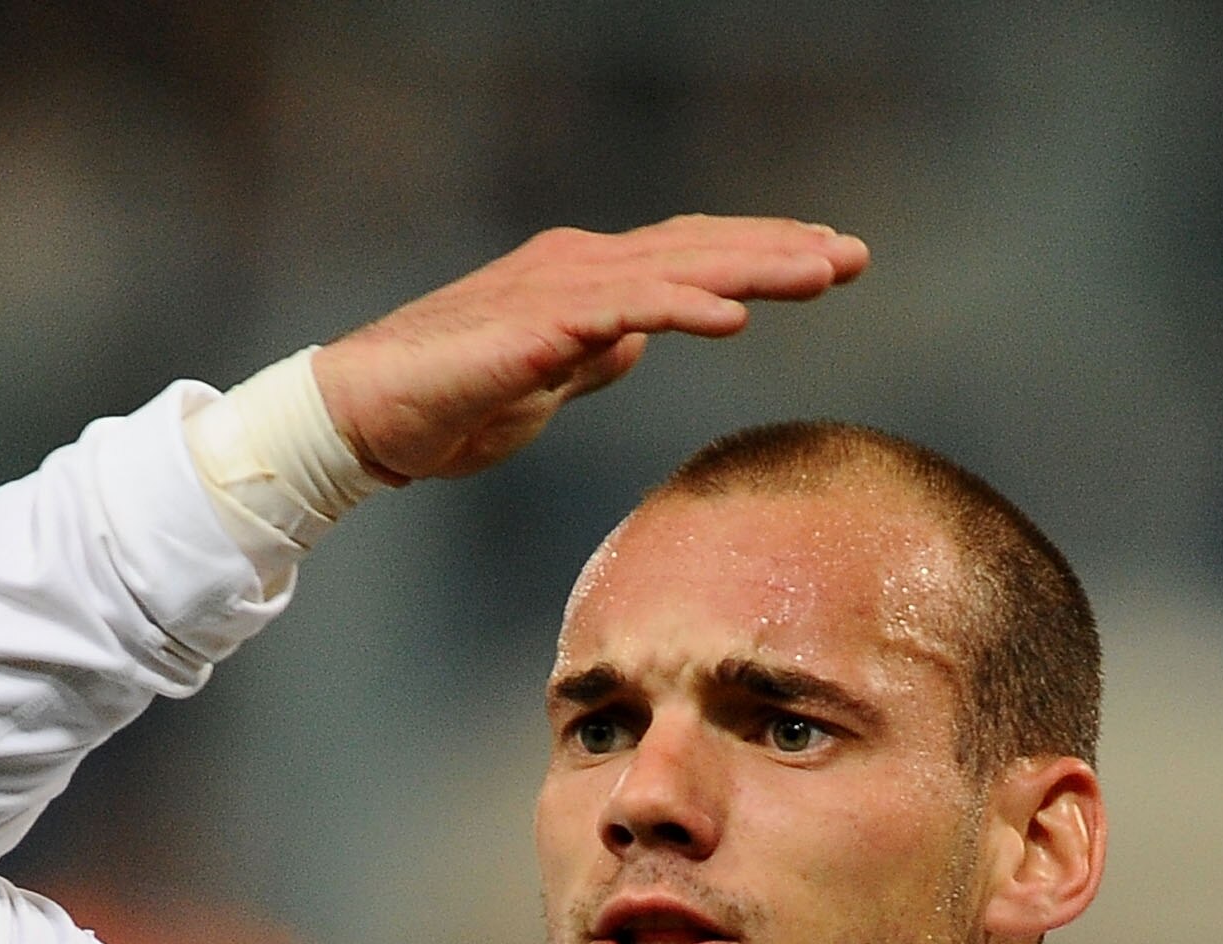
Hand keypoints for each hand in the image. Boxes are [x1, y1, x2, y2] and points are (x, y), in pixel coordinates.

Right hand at [311, 217, 868, 483]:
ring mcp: (559, 291)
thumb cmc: (447, 405)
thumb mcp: (544, 386)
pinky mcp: (536, 327)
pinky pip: (623, 311)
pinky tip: (732, 316)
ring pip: (677, 269)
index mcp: (588, 283)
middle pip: (701, 250)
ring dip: (754, 268)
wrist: (366, 415)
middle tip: (856, 255)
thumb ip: (592, 360)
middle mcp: (581, 269)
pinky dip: (682, 307)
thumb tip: (638, 347)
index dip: (761, 256)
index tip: (828, 261)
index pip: (692, 257)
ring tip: (821, 273)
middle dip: (783, 250)